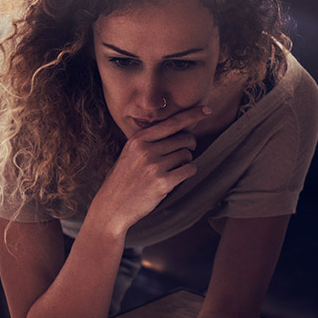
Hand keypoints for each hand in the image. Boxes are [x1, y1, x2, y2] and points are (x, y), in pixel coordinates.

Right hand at [90, 106, 211, 235]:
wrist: (111, 207)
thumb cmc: (123, 181)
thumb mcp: (130, 154)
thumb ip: (149, 142)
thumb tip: (179, 133)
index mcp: (138, 140)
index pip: (171, 122)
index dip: (192, 115)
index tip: (206, 110)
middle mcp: (145, 150)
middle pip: (183, 138)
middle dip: (189, 145)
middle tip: (185, 153)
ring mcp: (154, 166)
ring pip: (187, 155)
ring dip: (186, 162)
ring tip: (173, 169)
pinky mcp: (162, 182)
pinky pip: (189, 170)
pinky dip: (188, 172)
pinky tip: (178, 177)